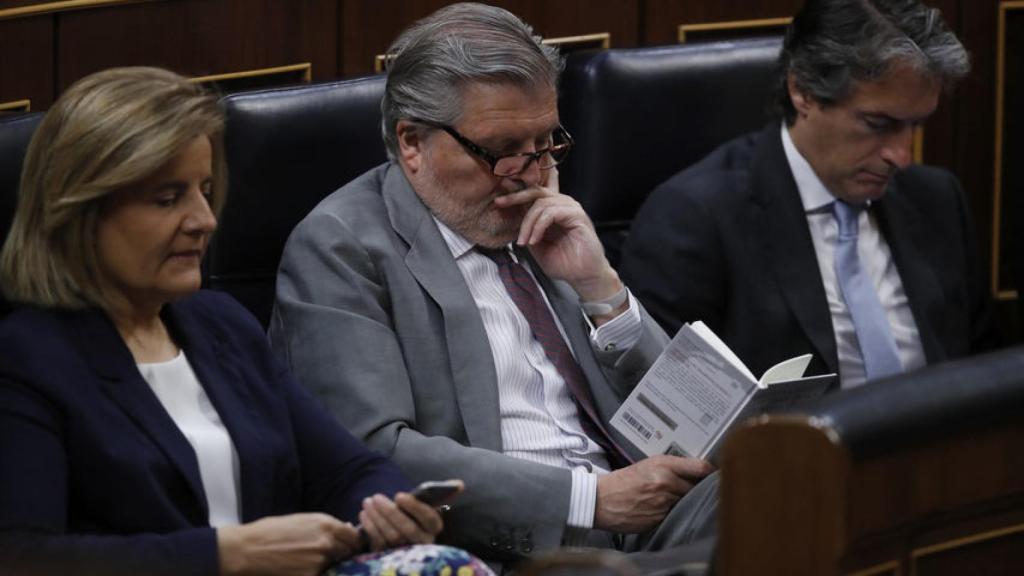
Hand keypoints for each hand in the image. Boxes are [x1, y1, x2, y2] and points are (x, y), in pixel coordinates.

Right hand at [217, 513, 360, 575]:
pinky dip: (315, 573)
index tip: (349, 546)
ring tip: (309, 561)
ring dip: (329, 565)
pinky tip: (300, 569)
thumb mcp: (302, 520)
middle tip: (330, 557)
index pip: (354, 537)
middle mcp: (327, 541)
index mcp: (326, 524)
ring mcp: (319, 560)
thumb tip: (347, 529)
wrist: (248, 549)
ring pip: (335, 565)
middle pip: (347, 552)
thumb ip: (326, 526)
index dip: (352, 542)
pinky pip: (322, 575)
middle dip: (342, 554)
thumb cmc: (271, 532)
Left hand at [358, 492, 444, 551]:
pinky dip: (370, 528)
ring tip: (367, 502)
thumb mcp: (425, 504)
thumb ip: (441, 493)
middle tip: (376, 497)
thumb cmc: (413, 514)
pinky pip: (378, 543)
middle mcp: (423, 543)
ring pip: (391, 536)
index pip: (429, 519)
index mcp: (434, 529)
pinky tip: (364, 514)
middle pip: (407, 529)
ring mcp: (405, 552)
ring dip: (377, 518)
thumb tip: (460, 484)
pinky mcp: (389, 558)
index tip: (399, 495)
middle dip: (390, 512)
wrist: (400, 532)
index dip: (414, 507)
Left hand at [493, 167, 620, 302]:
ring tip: (524, 241)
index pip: (534, 194)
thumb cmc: (564, 263)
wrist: (583, 277)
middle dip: (516, 196)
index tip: (497, 201)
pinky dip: (539, 226)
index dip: (515, 193)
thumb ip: (527, 230)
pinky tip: (534, 240)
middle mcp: (563, 205)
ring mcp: (571, 209)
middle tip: (500, 203)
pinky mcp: (577, 216)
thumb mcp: (537, 246)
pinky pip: (551, 213)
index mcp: (553, 210)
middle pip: (536, 191)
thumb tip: (509, 219)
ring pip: (541, 203)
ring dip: (528, 223)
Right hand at [594, 455, 713, 532]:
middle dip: (694, 490)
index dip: (710, 473)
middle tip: (689, 489)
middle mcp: (666, 481)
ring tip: (666, 499)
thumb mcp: (646, 466)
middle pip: (696, 487)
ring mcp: (664, 502)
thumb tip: (694, 473)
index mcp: (663, 464)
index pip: (700, 467)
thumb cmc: (622, 482)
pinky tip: (659, 509)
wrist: (601, 500)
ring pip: (685, 502)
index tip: (713, 475)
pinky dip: (671, 513)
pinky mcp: (660, 518)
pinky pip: (674, 515)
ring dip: (682, 502)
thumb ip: (670, 467)